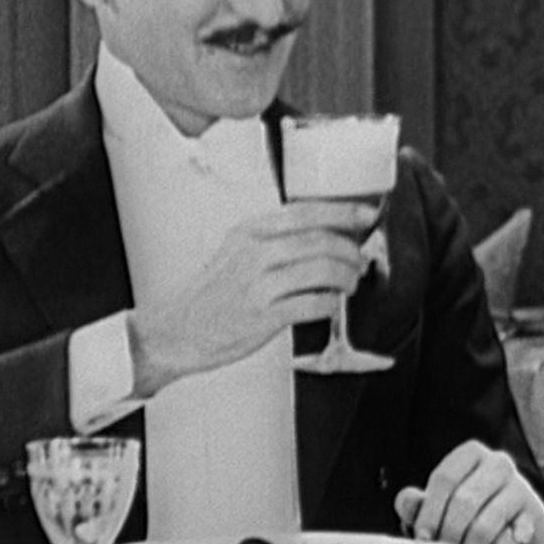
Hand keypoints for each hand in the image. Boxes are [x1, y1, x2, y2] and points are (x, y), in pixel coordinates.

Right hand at [127, 199, 377, 394]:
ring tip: (350, 282)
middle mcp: (254, 253)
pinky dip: (331, 303)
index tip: (367, 214)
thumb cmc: (213, 294)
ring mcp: (258, 285)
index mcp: (250, 231)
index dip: (344, 211)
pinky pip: (313, 304)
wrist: (177, 332)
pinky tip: (332, 304)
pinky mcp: (263, 316)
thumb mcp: (237, 251)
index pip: (307, 212)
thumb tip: (327, 233)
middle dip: (350, 250)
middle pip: (320, 240)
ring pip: (322, 270)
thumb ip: (275, 240)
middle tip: (360, 259)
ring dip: (346, 276)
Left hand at [394, 441, 543, 543]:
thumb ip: (418, 505)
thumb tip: (407, 499)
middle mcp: (499, 463)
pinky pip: (512, 539)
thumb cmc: (462, 519)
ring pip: (486, 522)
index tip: (424, 538)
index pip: (445, 478)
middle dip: (449, 534)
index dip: (430, 512)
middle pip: (465, 500)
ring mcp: (521, 487)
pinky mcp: (536, 515)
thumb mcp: (436, 510)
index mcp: (471, 454)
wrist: (506, 535)